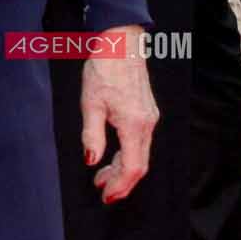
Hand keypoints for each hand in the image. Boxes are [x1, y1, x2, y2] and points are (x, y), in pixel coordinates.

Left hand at [80, 29, 158, 202]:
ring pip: (141, 155)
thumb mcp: (90, 103)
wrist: (121, 43)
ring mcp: (150, 118)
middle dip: (121, 182)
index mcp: (134, 125)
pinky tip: (112, 154)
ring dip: (123, 168)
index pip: (132, 168)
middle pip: (139, 165)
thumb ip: (92, 135)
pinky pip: (141, 142)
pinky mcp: (147, 112)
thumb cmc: (104, 68)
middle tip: (102, 190)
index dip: (119, 186)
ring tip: (102, 175)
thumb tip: (92, 161)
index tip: (105, 196)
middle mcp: (148, 125)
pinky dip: (128, 154)